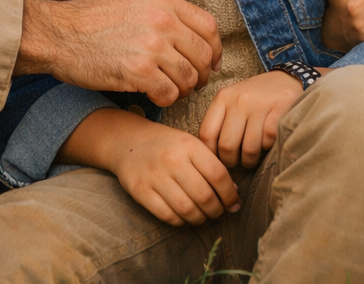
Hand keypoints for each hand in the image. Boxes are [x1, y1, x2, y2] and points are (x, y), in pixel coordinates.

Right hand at [16, 0, 222, 106]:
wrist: (59, 33)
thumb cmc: (93, 19)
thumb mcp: (134, 0)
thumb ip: (164, 12)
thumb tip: (191, 32)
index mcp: (164, 2)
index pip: (209, 26)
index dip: (215, 49)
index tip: (211, 62)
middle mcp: (163, 21)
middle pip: (203, 55)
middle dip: (201, 74)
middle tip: (191, 83)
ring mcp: (151, 46)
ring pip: (189, 77)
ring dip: (184, 89)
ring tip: (172, 90)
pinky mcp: (137, 71)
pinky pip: (168, 93)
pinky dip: (166, 99)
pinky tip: (155, 96)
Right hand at [62, 108, 240, 225]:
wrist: (129, 141)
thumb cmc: (167, 145)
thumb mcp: (191, 145)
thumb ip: (211, 164)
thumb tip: (233, 192)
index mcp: (189, 146)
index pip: (218, 175)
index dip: (230, 194)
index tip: (234, 204)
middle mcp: (172, 160)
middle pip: (204, 195)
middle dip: (216, 210)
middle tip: (219, 213)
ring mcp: (154, 176)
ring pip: (186, 208)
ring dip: (199, 219)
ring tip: (203, 217)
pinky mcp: (140, 190)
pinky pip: (166, 214)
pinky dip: (180, 222)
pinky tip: (184, 219)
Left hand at [198, 70, 309, 167]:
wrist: (287, 78)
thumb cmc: (255, 97)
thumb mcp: (232, 102)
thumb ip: (220, 122)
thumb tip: (208, 155)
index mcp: (223, 97)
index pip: (206, 134)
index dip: (211, 154)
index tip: (218, 160)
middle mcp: (239, 99)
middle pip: (227, 146)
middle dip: (232, 162)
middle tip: (238, 163)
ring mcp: (260, 103)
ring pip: (249, 148)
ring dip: (251, 160)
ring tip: (253, 158)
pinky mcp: (281, 107)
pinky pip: (269, 139)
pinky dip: (268, 147)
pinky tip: (268, 144)